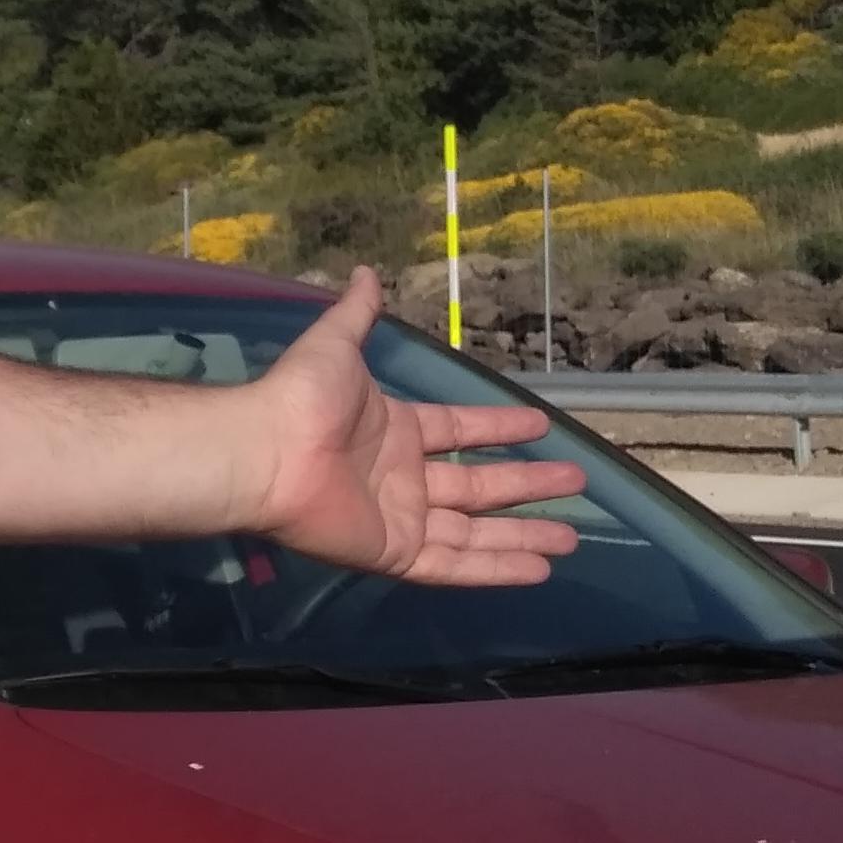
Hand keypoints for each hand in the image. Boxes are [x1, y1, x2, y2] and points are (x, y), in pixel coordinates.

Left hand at [248, 269, 585, 584]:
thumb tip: (365, 272)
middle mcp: (401, 477)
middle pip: (479, 486)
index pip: (458, 431)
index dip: (497, 428)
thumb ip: (356, 314)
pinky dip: (496, 569)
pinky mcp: (393, 552)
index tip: (539, 427)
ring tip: (572, 539)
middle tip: (577, 481)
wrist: (265, 452)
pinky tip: (539, 569)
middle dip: (527, 485)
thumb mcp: (335, 344)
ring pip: (475, 531)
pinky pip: (454, 564)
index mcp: (394, 430)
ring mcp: (399, 518)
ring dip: (523, 535)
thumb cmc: (300, 399)